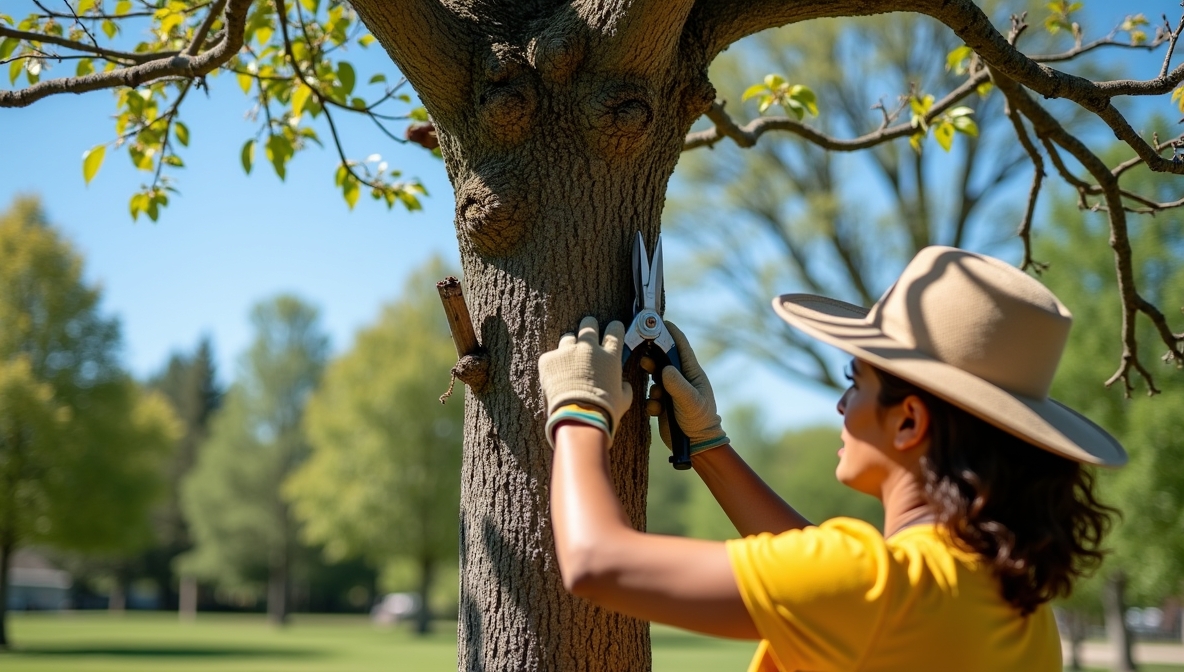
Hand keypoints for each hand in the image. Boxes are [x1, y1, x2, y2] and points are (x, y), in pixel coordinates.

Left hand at [538, 316, 632, 446]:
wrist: (578, 419)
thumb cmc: (605, 412)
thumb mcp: (624, 400)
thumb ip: (624, 387)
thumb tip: (624, 384)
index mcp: (610, 355)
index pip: (614, 329)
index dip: (613, 328)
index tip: (611, 330)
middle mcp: (589, 348)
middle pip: (588, 324)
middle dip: (589, 328)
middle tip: (587, 339)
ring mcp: (567, 352)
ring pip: (568, 338)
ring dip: (569, 347)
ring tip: (569, 363)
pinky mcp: (548, 360)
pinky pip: (550, 356)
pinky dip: (553, 365)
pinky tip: (555, 379)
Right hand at [644, 322, 727, 454]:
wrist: (696, 445)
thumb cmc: (700, 420)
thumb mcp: (690, 401)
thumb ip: (677, 385)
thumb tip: (664, 369)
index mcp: (692, 373)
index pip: (680, 346)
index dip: (670, 332)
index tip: (658, 322)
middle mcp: (681, 379)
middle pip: (662, 360)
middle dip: (652, 359)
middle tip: (643, 358)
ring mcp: (671, 391)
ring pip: (654, 378)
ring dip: (652, 385)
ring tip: (657, 395)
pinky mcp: (662, 404)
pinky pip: (650, 397)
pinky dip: (651, 403)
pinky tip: (658, 411)